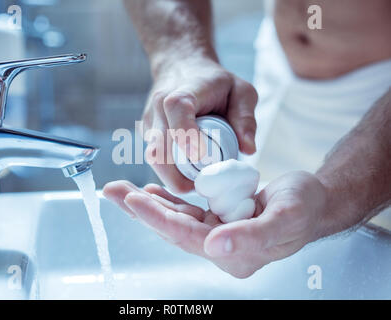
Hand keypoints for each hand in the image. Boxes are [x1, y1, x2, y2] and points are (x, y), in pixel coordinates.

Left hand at [103, 171, 329, 277]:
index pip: (187, 237)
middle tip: (113, 191)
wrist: (313, 200)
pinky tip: (150, 192)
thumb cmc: (304, 207)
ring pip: (175, 218)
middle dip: (140, 210)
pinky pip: (186, 210)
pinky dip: (167, 200)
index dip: (158, 218)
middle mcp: (221, 248)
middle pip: (173, 228)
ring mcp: (217, 234)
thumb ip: (252, 236)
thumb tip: (215, 247)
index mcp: (236, 255)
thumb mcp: (285, 218)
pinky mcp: (216, 220)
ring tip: (121, 190)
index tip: (133, 200)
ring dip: (148, 203)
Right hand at [142, 57, 257, 192]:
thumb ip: (246, 118)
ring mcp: (150, 122)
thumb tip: (248, 150)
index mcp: (184, 91)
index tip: (200, 156)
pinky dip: (170, 172)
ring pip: (153, 158)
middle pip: (158, 146)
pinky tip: (188, 173)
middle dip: (177, 175)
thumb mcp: (241, 92)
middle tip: (203, 187)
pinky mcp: (147, 134)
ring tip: (197, 183)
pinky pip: (155, 159)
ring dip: (172, 177)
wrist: (182, 68)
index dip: (185, 133)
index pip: (176, 109)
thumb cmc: (215, 83)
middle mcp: (159, 106)